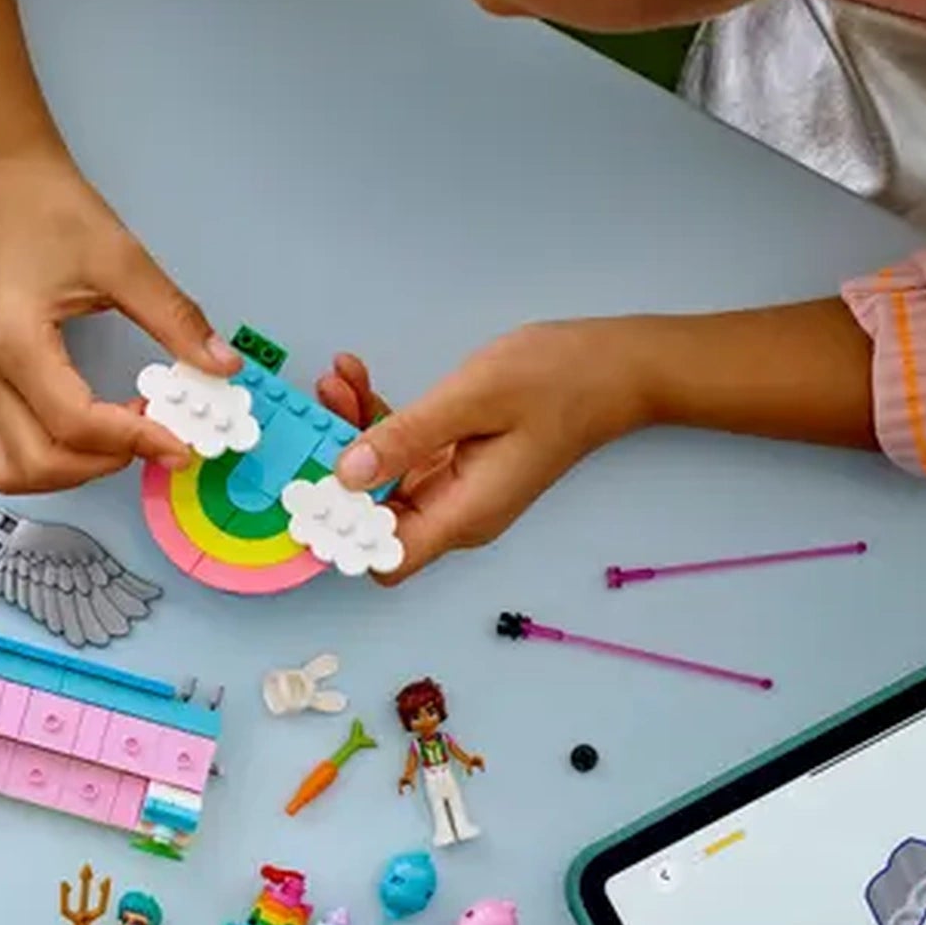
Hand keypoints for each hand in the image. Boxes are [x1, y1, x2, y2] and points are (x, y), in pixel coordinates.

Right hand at [0, 151, 237, 493]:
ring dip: (70, 471)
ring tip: (120, 437)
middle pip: (37, 464)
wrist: (6, 187)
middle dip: (101, 465)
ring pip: (14, 470)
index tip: (182, 443)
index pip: (75, 423)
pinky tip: (95, 430)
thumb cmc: (55, 214)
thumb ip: (175, 318)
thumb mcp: (123, 261)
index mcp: (14, 342)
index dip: (134, 441)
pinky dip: (53, 458)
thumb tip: (223, 366)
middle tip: (152, 436)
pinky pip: (9, 450)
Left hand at [317, 322, 652, 585]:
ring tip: (337, 379)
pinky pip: (405, 454)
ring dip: (353, 432)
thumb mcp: (473, 399)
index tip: (309, 484)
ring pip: (384, 479)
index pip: (385, 558)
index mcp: (464, 514)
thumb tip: (347, 474)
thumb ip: (407, 438)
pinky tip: (358, 379)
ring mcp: (457, 489)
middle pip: (375, 514)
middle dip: (337, 465)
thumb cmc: (557, 379)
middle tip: (318, 406)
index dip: (342, 532)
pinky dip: (380, 422)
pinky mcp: (458, 463)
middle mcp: (457, 513)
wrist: (616, 366)